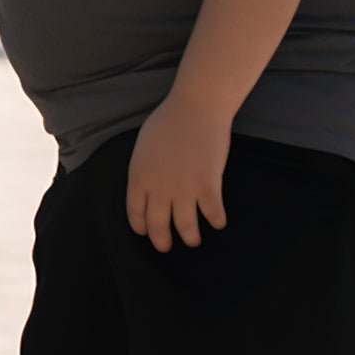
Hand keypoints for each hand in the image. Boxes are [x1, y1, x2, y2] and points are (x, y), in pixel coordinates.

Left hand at [126, 93, 230, 251]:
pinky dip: (216, 221)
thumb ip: (144, 169)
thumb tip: (148, 184)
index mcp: (139, 177)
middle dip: (162, 240)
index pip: (135, 213)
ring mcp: (184, 190)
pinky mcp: (208, 187)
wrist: (196, 108)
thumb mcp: (143, 147)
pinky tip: (218, 222)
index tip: (145, 232)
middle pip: (157, 225)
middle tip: (166, 246)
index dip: (141, 227)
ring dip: (190, 237)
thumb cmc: (169, 121)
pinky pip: (212, 213)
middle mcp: (159, 189)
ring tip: (194, 240)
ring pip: (186, 227)